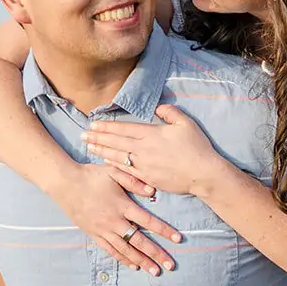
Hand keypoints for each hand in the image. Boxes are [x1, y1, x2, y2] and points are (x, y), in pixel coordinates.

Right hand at [52, 162, 181, 274]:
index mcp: (122, 205)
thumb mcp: (113, 172)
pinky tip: (134, 266)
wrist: (65, 184)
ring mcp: (103, 230)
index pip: (148, 221)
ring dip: (142, 261)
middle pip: (139, 241)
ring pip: (126, 250)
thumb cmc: (91, 175)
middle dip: (156, 254)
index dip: (164, 230)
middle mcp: (114, 221)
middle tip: (170, 265)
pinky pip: (111, 250)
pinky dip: (123, 259)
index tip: (178, 239)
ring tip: (155, 271)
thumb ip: (134, 181)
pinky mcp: (94, 234)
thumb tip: (153, 191)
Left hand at [83, 105, 226, 197]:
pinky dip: (113, 165)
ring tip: (88, 146)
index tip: (93, 124)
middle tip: (82, 134)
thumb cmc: (197, 148)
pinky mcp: (147, 178)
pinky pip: (125, 170)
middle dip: (98, 137)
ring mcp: (144, 165)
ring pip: (117, 156)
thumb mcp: (186, 123)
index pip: (123, 128)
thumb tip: (158, 107)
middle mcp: (144, 149)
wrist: (203, 174)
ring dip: (101, 150)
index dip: (107, 126)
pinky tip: (105, 161)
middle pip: (116, 142)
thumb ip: (170, 112)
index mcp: (151, 134)